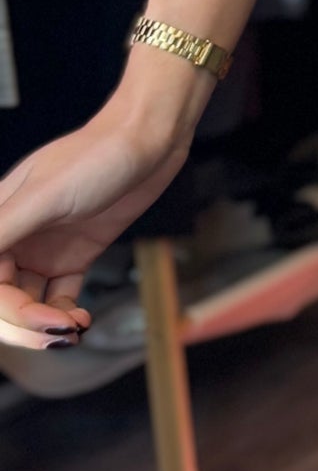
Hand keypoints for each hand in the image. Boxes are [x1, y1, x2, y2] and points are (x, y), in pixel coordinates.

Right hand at [0, 71, 197, 349]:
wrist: (149, 137)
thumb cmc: (95, 155)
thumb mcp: (43, 195)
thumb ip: (0, 231)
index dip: (7, 311)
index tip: (38, 321)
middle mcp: (15, 239)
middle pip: (3, 301)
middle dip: (25, 325)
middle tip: (60, 333)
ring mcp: (44, 249)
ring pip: (29, 305)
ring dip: (45, 326)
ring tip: (74, 329)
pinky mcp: (76, 254)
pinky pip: (59, 298)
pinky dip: (66, 315)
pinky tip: (82, 321)